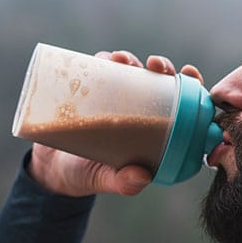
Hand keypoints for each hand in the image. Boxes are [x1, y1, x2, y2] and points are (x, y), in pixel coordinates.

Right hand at [27, 50, 205, 196]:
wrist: (50, 167)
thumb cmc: (88, 175)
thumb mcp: (107, 180)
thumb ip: (124, 183)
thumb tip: (142, 177)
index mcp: (152, 130)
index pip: (181, 104)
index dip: (191, 86)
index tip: (190, 74)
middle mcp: (137, 108)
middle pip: (158, 80)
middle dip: (163, 67)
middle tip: (156, 66)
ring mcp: (114, 97)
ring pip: (130, 69)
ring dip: (131, 60)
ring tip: (124, 61)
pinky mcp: (90, 88)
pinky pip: (100, 68)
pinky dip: (104, 59)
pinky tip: (106, 59)